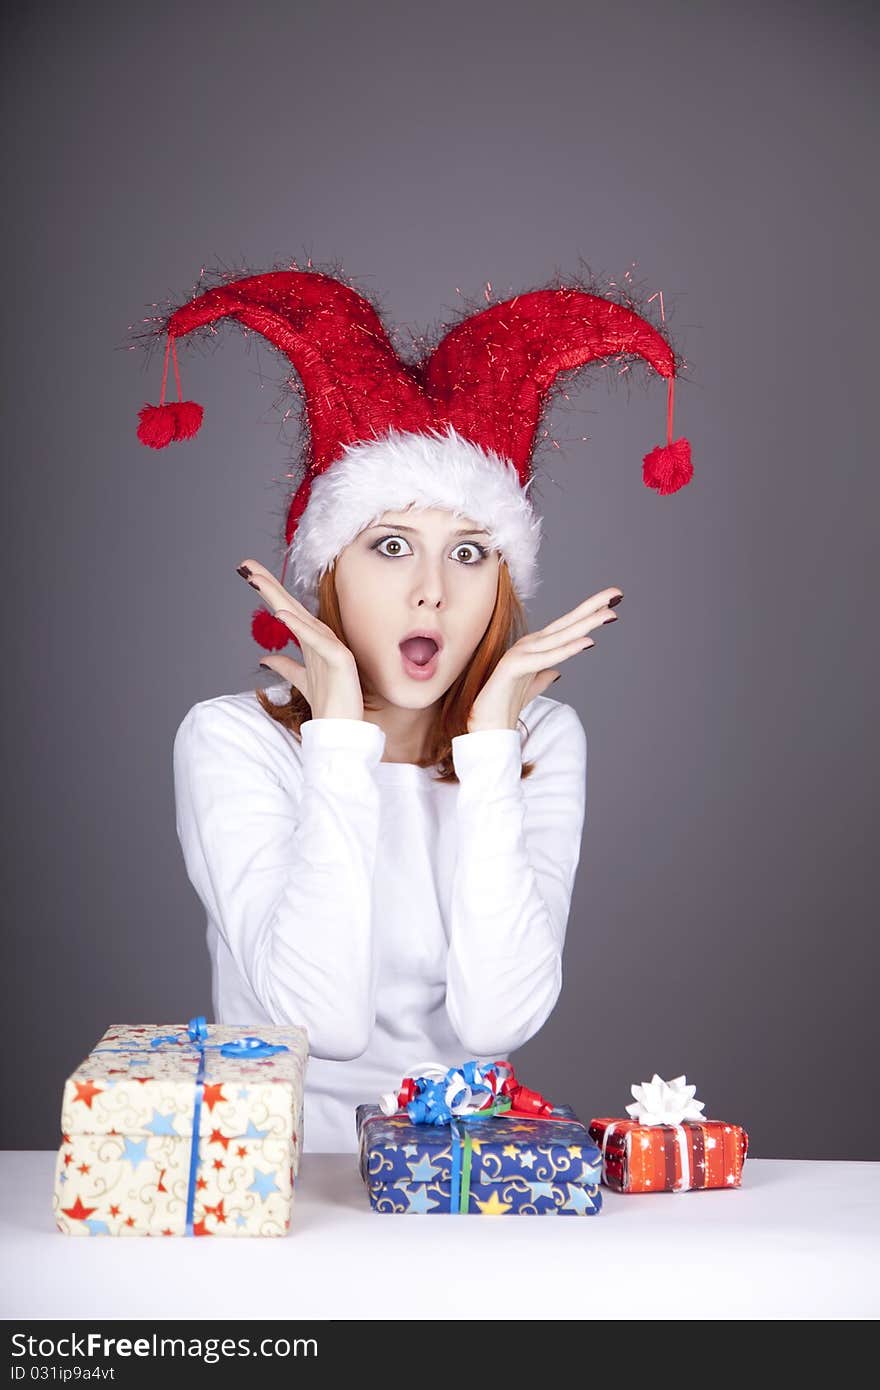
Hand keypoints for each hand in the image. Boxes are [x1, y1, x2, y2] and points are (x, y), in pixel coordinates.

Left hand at [237, 560, 364, 721]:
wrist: (344, 729)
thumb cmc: (329, 703)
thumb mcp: (301, 681)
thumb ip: (286, 667)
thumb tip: (265, 659)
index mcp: (311, 643)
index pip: (286, 611)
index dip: (268, 592)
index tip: (248, 574)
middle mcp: (321, 640)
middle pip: (291, 607)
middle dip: (269, 585)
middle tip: (246, 565)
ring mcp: (332, 649)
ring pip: (303, 618)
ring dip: (279, 598)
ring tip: (257, 581)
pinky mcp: (340, 661)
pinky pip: (318, 642)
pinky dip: (300, 628)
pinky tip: (282, 615)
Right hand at [466, 587, 622, 732]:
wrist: (486, 724)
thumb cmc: (506, 704)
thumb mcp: (531, 688)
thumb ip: (544, 677)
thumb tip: (557, 672)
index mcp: (535, 648)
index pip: (566, 628)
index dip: (588, 615)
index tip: (613, 604)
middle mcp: (529, 646)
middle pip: (566, 624)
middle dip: (592, 608)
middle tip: (617, 592)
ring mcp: (520, 654)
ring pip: (560, 637)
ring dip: (585, 624)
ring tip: (609, 614)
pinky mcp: (514, 667)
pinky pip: (546, 659)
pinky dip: (566, 650)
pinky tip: (587, 642)